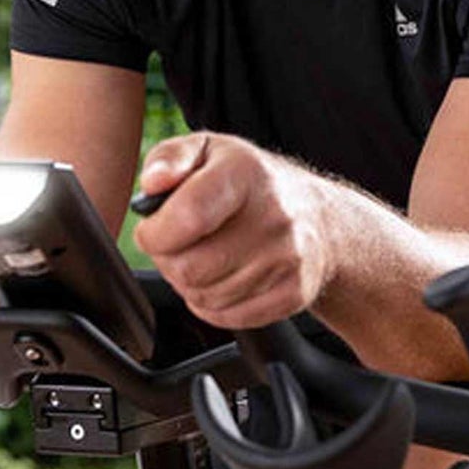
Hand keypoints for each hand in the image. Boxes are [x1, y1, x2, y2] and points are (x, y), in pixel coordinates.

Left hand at [131, 133, 334, 328]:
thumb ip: (169, 159)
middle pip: (191, 267)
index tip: (150, 230)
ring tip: (201, 257)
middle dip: (168, 261)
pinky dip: (213, 305)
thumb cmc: (248, 182)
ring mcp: (287, 258)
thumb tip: (153, 183)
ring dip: (189, 284)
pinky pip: (228, 317)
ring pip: (204, 297)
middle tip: (175, 246)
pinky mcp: (294, 293)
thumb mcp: (206, 150)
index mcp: (245, 173)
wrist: (317, 216)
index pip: (189, 215)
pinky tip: (220, 278)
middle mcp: (273, 215)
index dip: (155, 233)